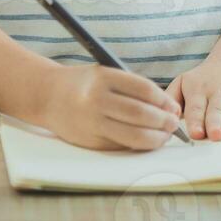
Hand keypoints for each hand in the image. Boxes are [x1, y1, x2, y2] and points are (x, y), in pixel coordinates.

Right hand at [40, 64, 182, 150]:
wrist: (47, 97)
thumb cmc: (83, 83)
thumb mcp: (104, 74)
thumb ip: (133, 88)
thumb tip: (167, 107)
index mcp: (102, 78)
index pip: (143, 89)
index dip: (163, 99)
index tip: (173, 105)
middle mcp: (96, 100)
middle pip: (141, 114)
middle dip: (163, 121)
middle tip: (173, 122)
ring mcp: (93, 123)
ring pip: (134, 135)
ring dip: (156, 137)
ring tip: (165, 134)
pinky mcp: (91, 141)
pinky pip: (123, 145)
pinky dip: (140, 144)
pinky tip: (148, 140)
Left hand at [166, 46, 220, 141]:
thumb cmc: (204, 81)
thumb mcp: (183, 82)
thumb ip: (171, 98)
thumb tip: (166, 116)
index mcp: (199, 90)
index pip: (196, 108)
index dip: (196, 120)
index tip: (195, 133)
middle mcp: (219, 92)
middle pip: (217, 110)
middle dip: (215, 123)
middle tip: (215, 136)